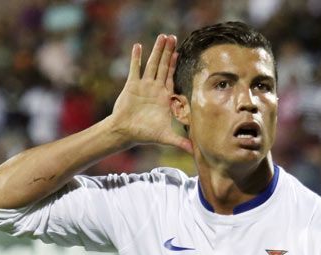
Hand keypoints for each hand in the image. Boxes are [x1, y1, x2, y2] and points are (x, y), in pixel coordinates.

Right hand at [110, 34, 191, 153]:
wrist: (125, 132)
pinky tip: (138, 46)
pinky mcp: (131, 85)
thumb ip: (180, 142)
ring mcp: (143, 86)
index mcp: (164, 97)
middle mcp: (154, 88)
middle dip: (167, 52)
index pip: (171, 77)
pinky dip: (137, 58)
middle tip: (172, 37)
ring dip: (156, 51)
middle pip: (163, 66)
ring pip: (151, 64)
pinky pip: (135, 69)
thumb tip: (195, 152)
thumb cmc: (145, 134)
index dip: (175, 64)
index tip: (179, 52)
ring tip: (161, 37)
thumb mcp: (165, 137)